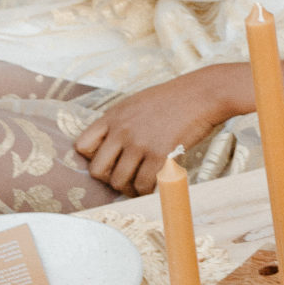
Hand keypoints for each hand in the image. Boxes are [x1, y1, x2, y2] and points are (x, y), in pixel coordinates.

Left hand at [72, 68, 248, 196]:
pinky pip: (143, 185)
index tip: (108, 160)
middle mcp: (122, 130)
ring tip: (140, 185)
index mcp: (113, 116)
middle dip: (109, 180)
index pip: (82, 146)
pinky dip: (147, 190)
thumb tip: (109, 147)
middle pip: (97, 171)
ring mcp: (140, 143)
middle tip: (124, 179)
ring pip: (119, 182)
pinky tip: (154, 184)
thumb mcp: (136, 103)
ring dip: (129, 189)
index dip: (92, 158)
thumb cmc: (172, 99)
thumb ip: (119, 123)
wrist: (202, 94)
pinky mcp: (159, 155)